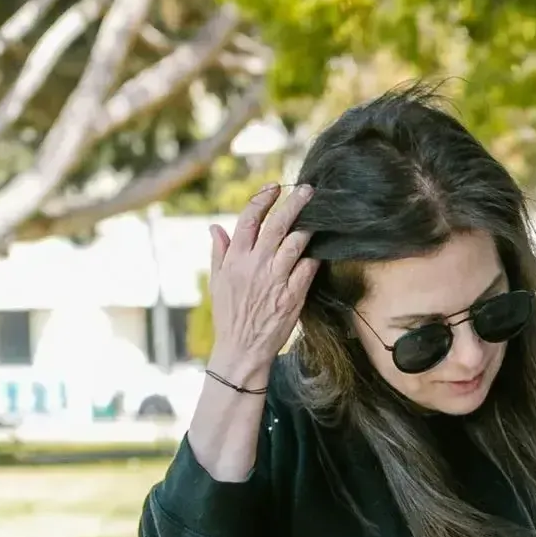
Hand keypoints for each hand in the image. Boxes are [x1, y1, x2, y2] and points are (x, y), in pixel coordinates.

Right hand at [208, 180, 317, 381]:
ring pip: (295, 243)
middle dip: (294, 203)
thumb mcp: (216, 282)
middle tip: (308, 190)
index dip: (262, 199)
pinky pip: (307, 269)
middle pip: (277, 225)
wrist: (241, 349)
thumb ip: (219, 252)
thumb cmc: (228, 315)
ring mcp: (275, 280)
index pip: (248, 219)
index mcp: (235, 259)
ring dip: (308, 227)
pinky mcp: (292, 297)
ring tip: (319, 216)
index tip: (274, 187)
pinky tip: (320, 249)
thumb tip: (215, 227)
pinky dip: (314, 256)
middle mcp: (255, 266)